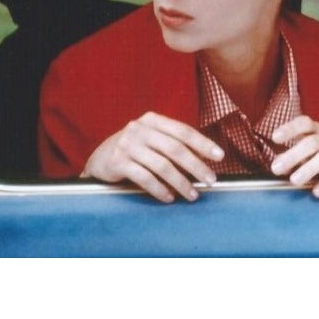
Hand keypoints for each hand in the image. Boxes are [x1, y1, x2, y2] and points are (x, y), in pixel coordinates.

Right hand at [82, 112, 224, 203]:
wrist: (99, 159)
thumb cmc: (134, 149)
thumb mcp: (151, 139)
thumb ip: (172, 144)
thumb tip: (204, 160)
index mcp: (152, 120)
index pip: (183, 131)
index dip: (203, 143)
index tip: (220, 156)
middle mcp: (139, 129)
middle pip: (175, 149)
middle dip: (196, 166)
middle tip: (210, 181)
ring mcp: (127, 145)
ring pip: (162, 165)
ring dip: (181, 182)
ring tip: (192, 195)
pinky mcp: (117, 162)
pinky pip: (144, 178)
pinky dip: (160, 189)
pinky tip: (169, 198)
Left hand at [270, 116, 318, 197]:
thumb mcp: (306, 155)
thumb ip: (291, 159)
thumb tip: (277, 166)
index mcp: (316, 130)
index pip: (304, 123)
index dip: (290, 128)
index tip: (274, 137)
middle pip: (312, 142)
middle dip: (293, 155)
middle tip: (277, 168)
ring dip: (309, 168)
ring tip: (294, 181)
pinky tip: (317, 191)